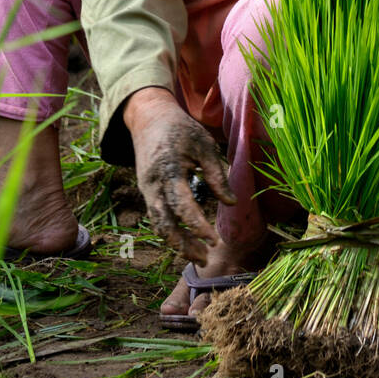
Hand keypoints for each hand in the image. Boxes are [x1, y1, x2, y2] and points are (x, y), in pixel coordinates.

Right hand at [123, 88, 235, 262]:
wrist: (148, 118)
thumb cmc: (180, 129)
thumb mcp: (203, 145)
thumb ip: (216, 174)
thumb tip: (232, 203)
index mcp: (168, 171)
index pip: (182, 206)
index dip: (198, 226)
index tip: (215, 240)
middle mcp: (153, 185)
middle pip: (164, 224)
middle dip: (184, 245)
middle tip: (206, 259)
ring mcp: (147, 190)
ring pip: (158, 225)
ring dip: (176, 243)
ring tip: (199, 256)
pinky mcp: (147, 192)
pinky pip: (156, 218)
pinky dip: (170, 232)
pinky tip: (186, 241)